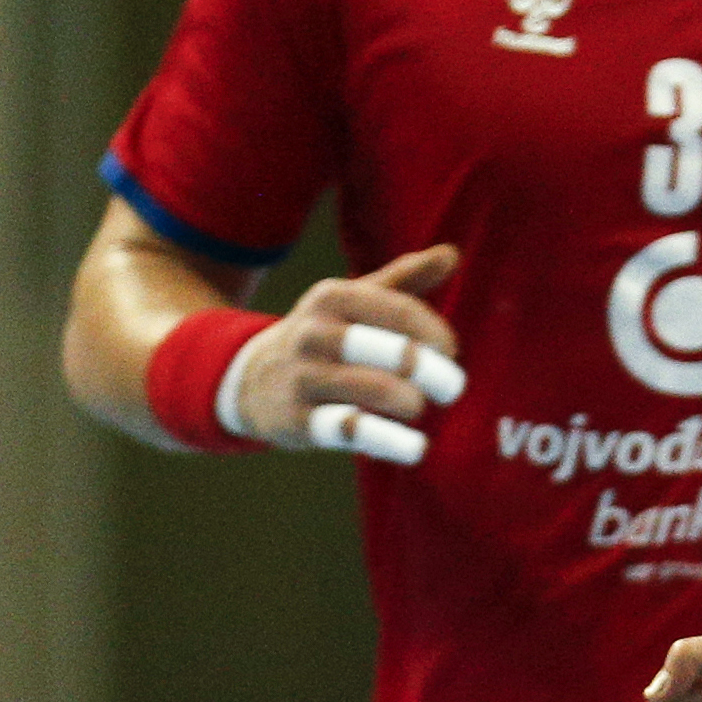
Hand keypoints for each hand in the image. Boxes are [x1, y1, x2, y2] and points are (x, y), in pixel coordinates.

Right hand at [227, 245, 464, 462]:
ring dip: (411, 402)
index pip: (400, 311)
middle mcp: (315, 333)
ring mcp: (303, 376)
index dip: (435, 333)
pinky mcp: (298, 420)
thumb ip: (404, 277)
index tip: (450, 351)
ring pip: (373, 390)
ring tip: (418, 407)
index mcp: (334, 297)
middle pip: (393, 351)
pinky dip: (389, 441)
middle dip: (432, 372)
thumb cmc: (325, 334)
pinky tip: (416, 448)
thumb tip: (452, 253)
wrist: (249, 378)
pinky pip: (349, 430)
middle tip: (451, 388)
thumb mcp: (354, 298)